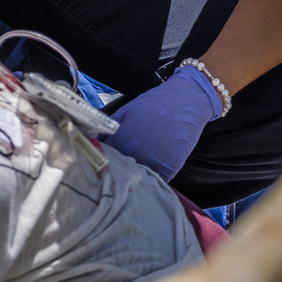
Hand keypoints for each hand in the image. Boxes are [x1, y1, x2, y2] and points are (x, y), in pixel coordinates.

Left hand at [103, 66, 221, 180]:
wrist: (185, 101)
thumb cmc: (154, 104)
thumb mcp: (126, 111)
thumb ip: (110, 128)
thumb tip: (96, 141)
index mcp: (121, 137)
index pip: (104, 156)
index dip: (102, 158)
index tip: (102, 160)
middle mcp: (134, 152)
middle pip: (119, 170)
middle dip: (116, 170)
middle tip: (116, 168)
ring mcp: (152, 161)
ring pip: (136, 178)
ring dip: (133, 177)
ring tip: (132, 173)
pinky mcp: (169, 168)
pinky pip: (155, 180)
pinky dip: (150, 180)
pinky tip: (147, 175)